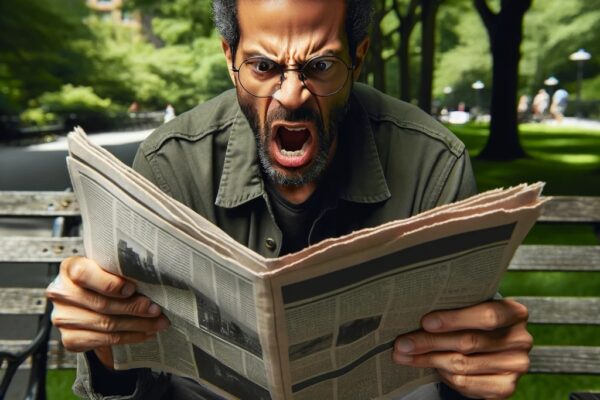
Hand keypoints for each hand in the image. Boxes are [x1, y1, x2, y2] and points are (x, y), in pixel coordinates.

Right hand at [46, 256, 169, 367]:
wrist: (88, 301)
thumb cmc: (103, 279)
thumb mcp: (109, 268)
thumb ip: (120, 272)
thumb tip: (150, 281)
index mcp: (70, 268)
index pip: (84, 274)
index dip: (108, 283)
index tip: (132, 288)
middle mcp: (61, 293)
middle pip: (101, 304)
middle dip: (134, 308)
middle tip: (156, 310)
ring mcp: (63, 318)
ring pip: (106, 324)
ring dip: (137, 325)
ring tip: (158, 323)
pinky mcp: (70, 339)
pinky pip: (104, 340)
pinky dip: (129, 337)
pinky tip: (145, 333)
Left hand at [392, 299, 531, 398]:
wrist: (489, 347)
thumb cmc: (472, 320)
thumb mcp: (469, 307)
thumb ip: (453, 306)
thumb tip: (412, 311)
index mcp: (514, 312)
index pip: (487, 316)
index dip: (454, 319)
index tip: (425, 322)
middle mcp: (521, 339)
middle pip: (469, 342)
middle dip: (430, 342)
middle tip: (402, 343)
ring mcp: (516, 366)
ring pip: (462, 364)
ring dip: (428, 360)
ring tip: (404, 355)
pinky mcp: (506, 387)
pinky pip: (466, 383)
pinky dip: (443, 375)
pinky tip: (429, 366)